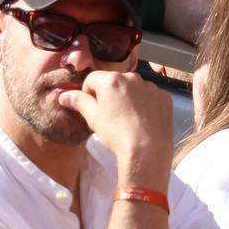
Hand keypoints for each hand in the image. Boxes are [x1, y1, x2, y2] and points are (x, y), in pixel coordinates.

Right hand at [58, 71, 172, 188]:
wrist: (147, 150)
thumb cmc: (116, 134)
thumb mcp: (92, 118)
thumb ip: (78, 101)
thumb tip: (64, 95)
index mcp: (111, 80)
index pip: (92, 79)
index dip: (89, 93)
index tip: (93, 108)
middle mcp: (132, 77)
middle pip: (114, 82)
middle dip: (110, 94)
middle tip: (111, 115)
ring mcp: (151, 87)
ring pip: (134, 88)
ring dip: (128, 98)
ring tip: (129, 119)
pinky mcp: (165, 97)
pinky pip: (151, 96)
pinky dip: (146, 104)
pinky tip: (143, 120)